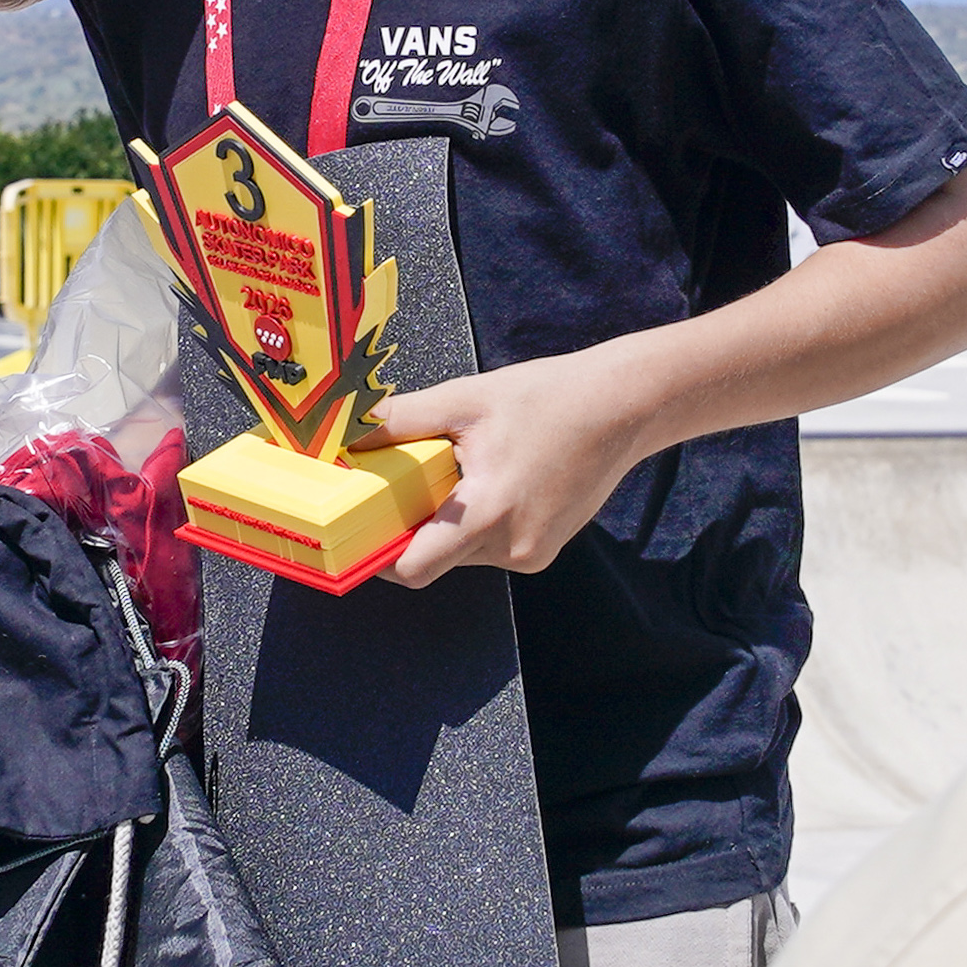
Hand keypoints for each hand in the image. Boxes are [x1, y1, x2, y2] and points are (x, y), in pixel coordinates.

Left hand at [362, 347, 648, 584]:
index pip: (414, 567)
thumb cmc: (546, 399)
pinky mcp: (543, 550)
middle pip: (433, 558)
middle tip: (392, 486)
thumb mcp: (462, 400)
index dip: (376, 555)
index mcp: (489, 513)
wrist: (621, 406)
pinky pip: (488, 546)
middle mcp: (514, 547)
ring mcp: (532, 553)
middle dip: (406, 528)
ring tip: (451, 470)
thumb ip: (399, 420)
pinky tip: (482, 478)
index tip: (352, 532)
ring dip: (442, 522)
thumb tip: (345, 433)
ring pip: (460, 553)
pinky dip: (471, 521)